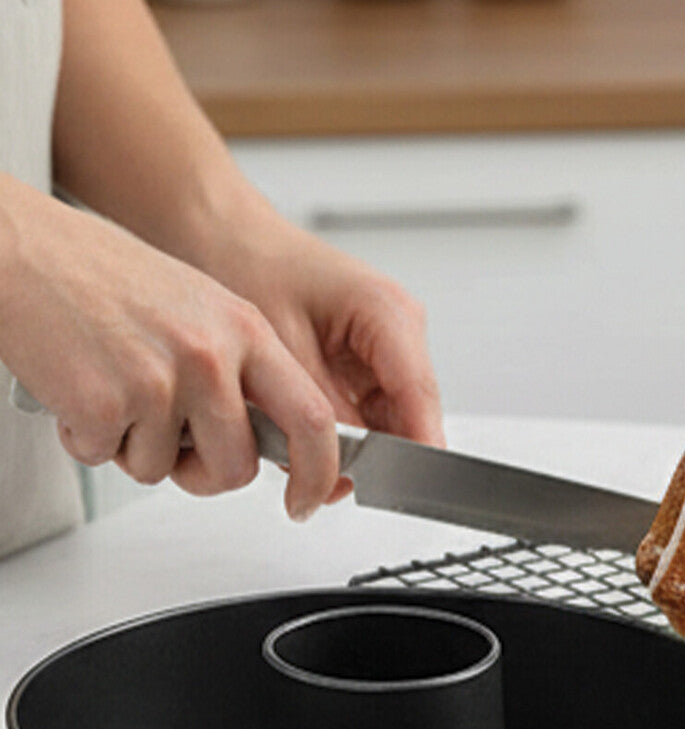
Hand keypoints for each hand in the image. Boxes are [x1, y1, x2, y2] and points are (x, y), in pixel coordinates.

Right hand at [0, 176, 339, 519]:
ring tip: (114, 389)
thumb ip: (242, 369)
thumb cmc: (102, 277)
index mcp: (245, 329)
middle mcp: (211, 355)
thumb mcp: (201, 308)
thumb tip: (271, 435)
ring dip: (136, 449)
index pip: (313, 416)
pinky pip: (109, 460)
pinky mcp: (107, 404)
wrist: (21, 250)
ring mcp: (161, 381)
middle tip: (174, 447)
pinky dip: (88, 438)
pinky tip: (79, 388)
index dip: (318, 471)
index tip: (307, 499)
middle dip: (204, 475)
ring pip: (166, 470)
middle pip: (238, 467)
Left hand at [189, 204, 445, 507]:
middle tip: (315, 479)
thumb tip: (339, 471)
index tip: (393, 494)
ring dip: (348, 444)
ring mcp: (385, 347)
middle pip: (410, 419)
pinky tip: (297, 428)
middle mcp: (398, 330)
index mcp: (390, 314)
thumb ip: (318, 413)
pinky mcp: (365, 362)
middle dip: (369, 455)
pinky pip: (365, 414)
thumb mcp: (279, 348)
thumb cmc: (245, 263)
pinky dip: (335, 431)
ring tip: (293, 443)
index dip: (412, 454)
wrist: (219, 234)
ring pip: (388, 424)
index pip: (420, 400)